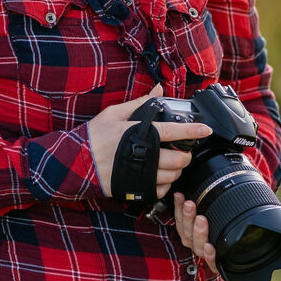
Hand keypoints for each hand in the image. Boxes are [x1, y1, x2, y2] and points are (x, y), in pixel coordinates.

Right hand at [87, 85, 211, 199]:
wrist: (74, 163)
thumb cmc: (94, 136)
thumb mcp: (114, 113)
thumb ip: (140, 102)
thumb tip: (159, 89)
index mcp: (137, 133)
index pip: (172, 132)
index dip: (192, 130)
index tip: (206, 130)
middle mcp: (140, 155)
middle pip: (177, 158)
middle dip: (186, 154)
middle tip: (184, 150)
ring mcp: (137, 174)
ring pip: (171, 176)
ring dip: (177, 169)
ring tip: (173, 162)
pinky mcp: (134, 189)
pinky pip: (160, 191)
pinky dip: (165, 184)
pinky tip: (161, 175)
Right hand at [173, 191, 218, 273]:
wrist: (232, 257)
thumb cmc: (216, 235)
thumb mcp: (207, 216)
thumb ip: (197, 207)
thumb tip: (188, 190)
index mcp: (189, 232)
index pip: (180, 220)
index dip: (178, 208)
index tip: (180, 196)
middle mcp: (194, 243)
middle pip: (187, 231)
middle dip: (187, 217)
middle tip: (190, 205)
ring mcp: (204, 253)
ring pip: (197, 245)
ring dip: (198, 232)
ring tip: (201, 220)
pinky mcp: (215, 264)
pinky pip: (212, 262)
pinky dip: (210, 255)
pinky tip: (210, 247)